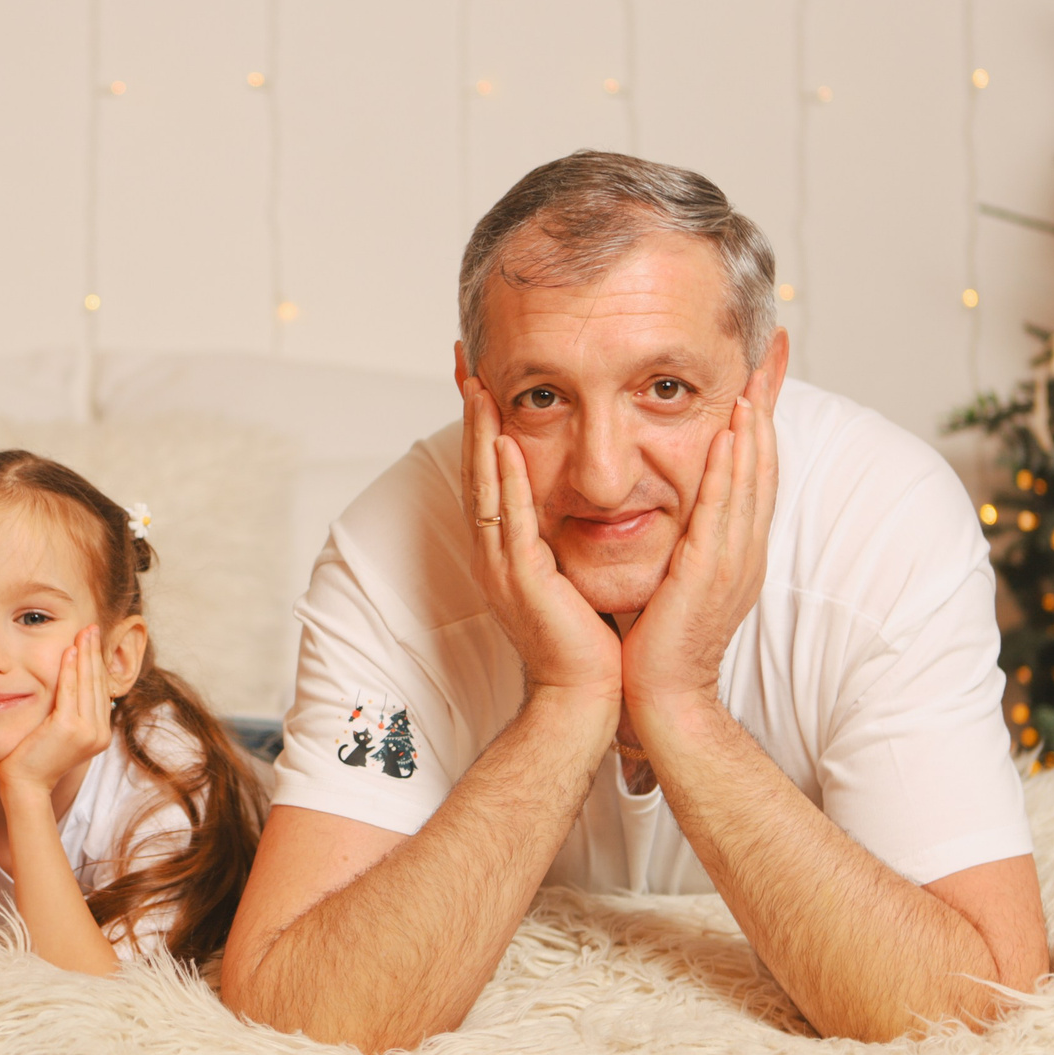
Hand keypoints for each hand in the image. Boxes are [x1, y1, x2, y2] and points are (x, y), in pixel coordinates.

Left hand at [0, 626, 112, 796]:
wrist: (24, 784)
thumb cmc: (34, 758)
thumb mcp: (58, 733)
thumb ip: (69, 712)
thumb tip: (71, 686)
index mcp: (99, 734)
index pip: (100, 691)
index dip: (97, 664)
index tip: (93, 641)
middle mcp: (99, 733)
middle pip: (98, 684)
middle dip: (95, 653)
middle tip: (92, 628)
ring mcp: (87, 732)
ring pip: (88, 684)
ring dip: (86, 655)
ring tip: (85, 632)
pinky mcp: (70, 728)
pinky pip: (71, 692)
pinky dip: (71, 670)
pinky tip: (69, 651)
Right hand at [461, 378, 622, 703]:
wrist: (585, 694)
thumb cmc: (587, 637)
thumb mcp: (572, 569)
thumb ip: (567, 531)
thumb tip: (587, 493)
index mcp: (506, 546)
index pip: (490, 470)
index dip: (483, 421)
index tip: (482, 374)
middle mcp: (494, 550)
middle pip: (476, 467)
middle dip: (471, 412)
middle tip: (466, 360)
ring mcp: (501, 565)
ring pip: (485, 485)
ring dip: (480, 432)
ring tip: (479, 384)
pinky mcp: (521, 579)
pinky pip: (509, 519)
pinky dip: (505, 478)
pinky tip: (504, 443)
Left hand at [621, 389, 777, 718]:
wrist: (659, 695)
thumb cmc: (658, 637)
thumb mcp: (676, 573)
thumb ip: (681, 536)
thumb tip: (668, 500)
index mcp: (736, 548)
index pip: (755, 470)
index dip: (762, 420)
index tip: (763, 372)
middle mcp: (744, 549)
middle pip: (764, 464)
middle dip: (769, 408)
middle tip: (774, 355)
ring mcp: (733, 562)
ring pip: (751, 482)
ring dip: (755, 429)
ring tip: (754, 381)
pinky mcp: (710, 574)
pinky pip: (725, 511)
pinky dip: (732, 470)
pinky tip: (733, 436)